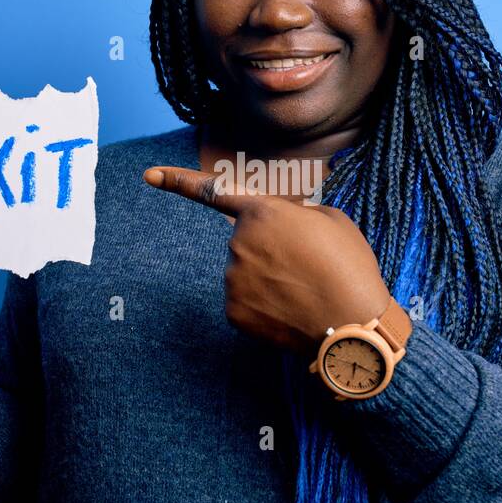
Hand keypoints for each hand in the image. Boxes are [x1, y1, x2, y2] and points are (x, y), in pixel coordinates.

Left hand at [142, 167, 391, 356]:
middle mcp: (238, 242)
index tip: (149, 175)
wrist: (352, 327)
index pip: (213, 191)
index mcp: (262, 212)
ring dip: (269, 279)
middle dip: (270, 250)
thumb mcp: (332, 221)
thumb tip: (284, 227)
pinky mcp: (232, 311)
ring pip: (246, 272)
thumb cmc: (349, 269)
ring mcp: (231, 278)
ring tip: (305, 290)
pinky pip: (244, 300)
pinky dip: (264, 305)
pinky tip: (290, 310)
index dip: (178, 181)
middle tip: (308, 267)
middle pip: (246, 242)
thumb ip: (297, 214)